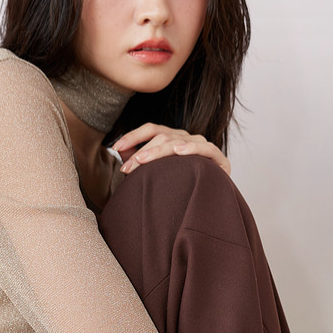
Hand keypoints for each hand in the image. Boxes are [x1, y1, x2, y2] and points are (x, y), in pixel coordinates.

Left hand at [112, 123, 230, 175]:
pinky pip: (205, 148)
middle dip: (141, 152)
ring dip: (158, 151)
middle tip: (126, 168)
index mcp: (172, 138)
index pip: (152, 130)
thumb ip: (141, 160)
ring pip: (177, 142)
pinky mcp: (217, 157)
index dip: (133, 136)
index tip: (115, 147)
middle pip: (161, 137)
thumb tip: (119, 151)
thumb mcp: (157, 172)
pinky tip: (179, 151)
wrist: (210, 202)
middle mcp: (186, 138)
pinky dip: (192, 148)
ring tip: (142, 160)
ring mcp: (201, 145)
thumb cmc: (180, 186)